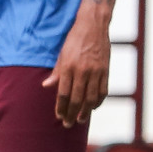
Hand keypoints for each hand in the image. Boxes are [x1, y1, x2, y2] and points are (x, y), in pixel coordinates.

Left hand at [44, 9, 111, 127]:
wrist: (93, 26)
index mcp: (68, 68)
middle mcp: (82, 71)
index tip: (59, 116)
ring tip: (80, 120)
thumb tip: (46, 86)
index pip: (63, 94)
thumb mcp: (61, 54)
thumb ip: (56, 72)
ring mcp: (96, 72)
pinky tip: (93, 108)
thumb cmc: (74, 40)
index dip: (61, 107)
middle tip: (67, 124)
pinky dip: (98, 102)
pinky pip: (103, 91)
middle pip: (76, 99)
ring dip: (85, 112)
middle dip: (71, 114)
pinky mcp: (106, 70)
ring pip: (91, 98)